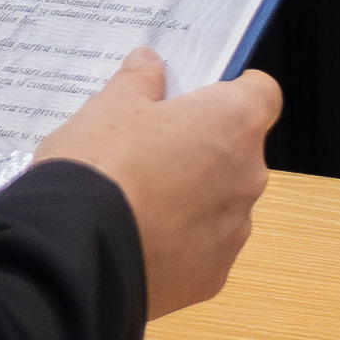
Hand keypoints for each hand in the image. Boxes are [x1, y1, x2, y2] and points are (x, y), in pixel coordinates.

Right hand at [26, 46, 277, 317]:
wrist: (78, 254)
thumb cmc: (101, 169)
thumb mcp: (109, 108)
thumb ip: (138, 81)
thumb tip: (149, 63)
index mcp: (232, 123)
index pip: (261, 93)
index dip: (231, 91)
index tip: (200, 95)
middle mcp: (247, 177)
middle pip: (238, 151)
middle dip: (203, 147)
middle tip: (151, 148)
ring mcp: (234, 230)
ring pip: (221, 201)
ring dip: (192, 196)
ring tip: (137, 198)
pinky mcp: (212, 276)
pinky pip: (204, 247)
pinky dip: (179, 241)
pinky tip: (137, 236)